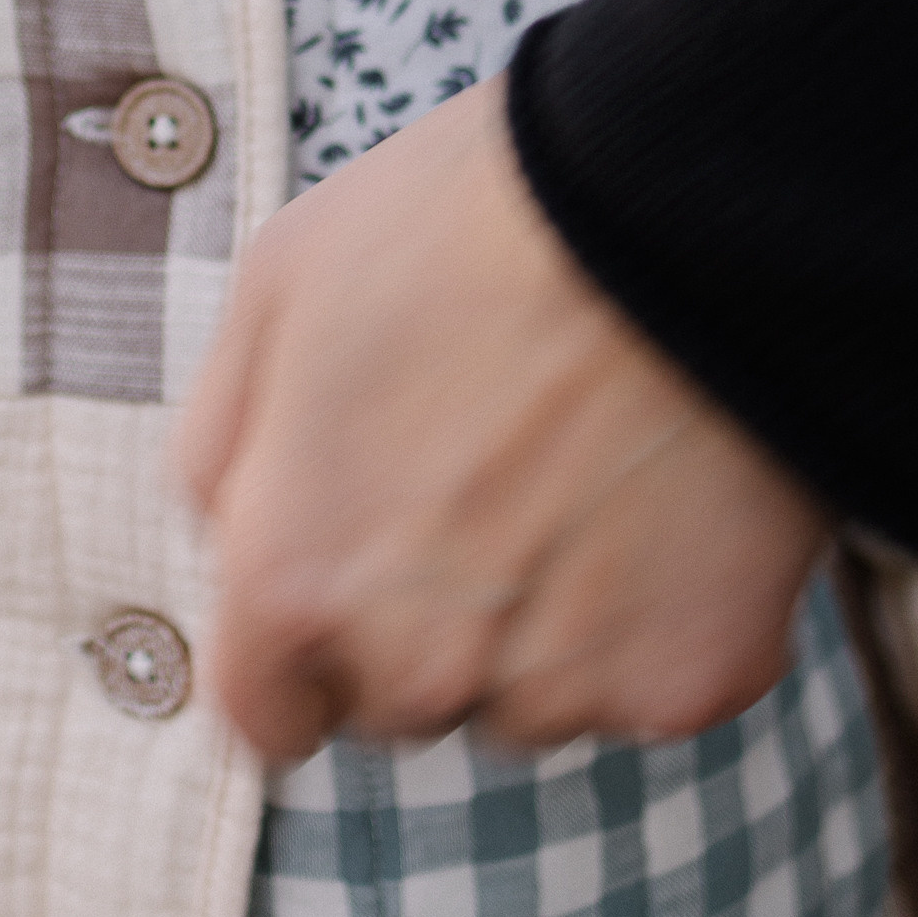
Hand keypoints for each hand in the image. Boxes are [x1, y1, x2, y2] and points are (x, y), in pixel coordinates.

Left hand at [178, 77, 828, 758]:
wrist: (679, 200)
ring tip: (586, 475)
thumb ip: (224, 444)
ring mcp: (562, 685)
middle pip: (404, 706)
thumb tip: (226, 535)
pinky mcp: (693, 681)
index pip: (267, 716)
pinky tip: (669, 499)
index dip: (303, 653)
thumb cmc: (467, 222)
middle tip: (488, 484)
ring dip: (545, 628)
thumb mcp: (277, 287)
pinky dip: (663, 617)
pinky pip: (656, 686)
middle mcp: (418, 664)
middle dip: (426, 628)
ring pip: (532, 705)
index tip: (354, 587)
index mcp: (292, 576)